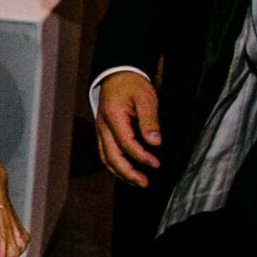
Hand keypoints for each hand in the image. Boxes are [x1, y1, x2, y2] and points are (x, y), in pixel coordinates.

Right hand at [96, 71, 161, 186]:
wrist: (117, 73)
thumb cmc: (132, 84)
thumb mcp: (146, 97)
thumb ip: (149, 121)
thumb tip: (154, 142)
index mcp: (113, 117)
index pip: (126, 144)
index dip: (141, 157)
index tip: (156, 164)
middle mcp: (103, 126)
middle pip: (111, 156)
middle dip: (127, 173)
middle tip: (144, 182)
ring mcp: (100, 130)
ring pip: (106, 158)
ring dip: (120, 172)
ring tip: (137, 182)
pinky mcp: (103, 132)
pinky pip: (105, 153)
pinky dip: (115, 164)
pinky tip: (127, 171)